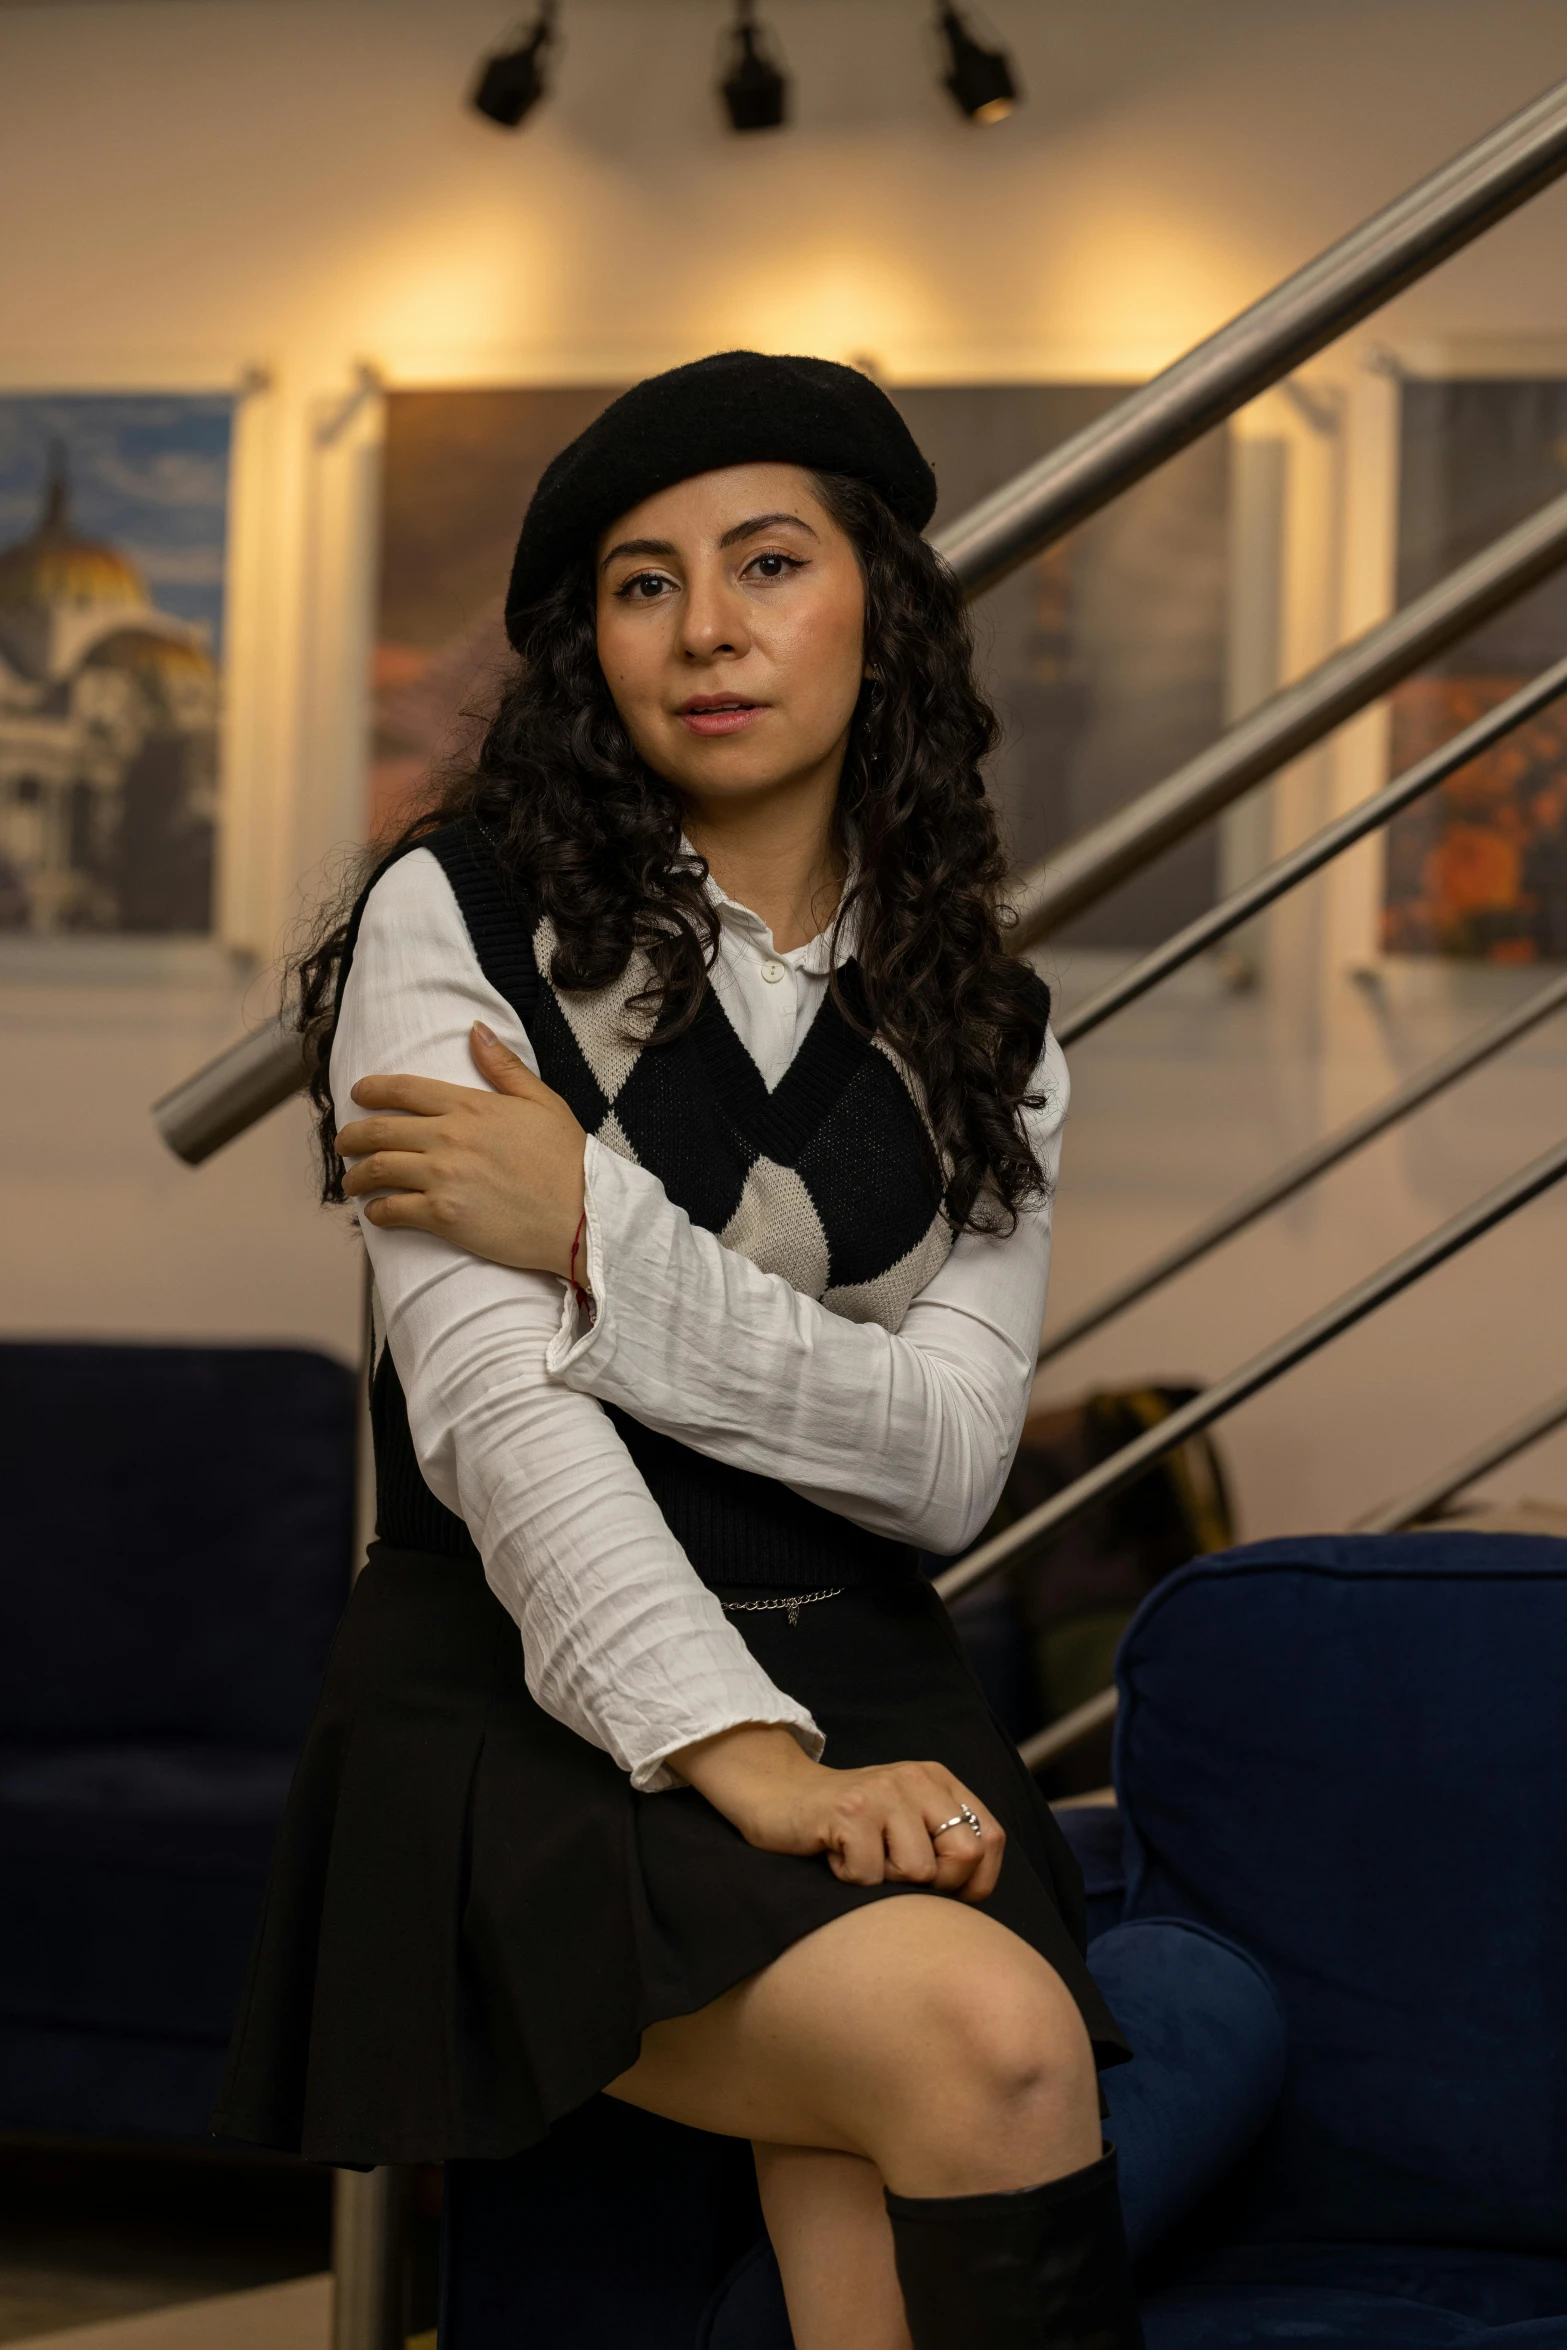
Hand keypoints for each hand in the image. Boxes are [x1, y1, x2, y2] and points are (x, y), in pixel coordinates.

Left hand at [336, 1023, 588, 1281]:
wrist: (585, 1217)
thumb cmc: (568, 1161)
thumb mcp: (542, 1101)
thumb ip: (503, 1066)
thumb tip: (475, 1029)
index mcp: (471, 1106)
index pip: (405, 1090)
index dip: (372, 1090)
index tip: (357, 1095)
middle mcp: (450, 1138)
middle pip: (380, 1130)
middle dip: (351, 1135)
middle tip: (343, 1143)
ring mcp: (443, 1178)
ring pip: (377, 1170)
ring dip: (355, 1176)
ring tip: (351, 1182)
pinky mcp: (444, 1217)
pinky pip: (392, 1210)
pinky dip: (376, 1212)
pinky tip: (376, 1213)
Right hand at [670, 1724, 1003, 1904]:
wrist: (778, 1794)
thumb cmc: (847, 1823)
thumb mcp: (905, 1820)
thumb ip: (942, 1842)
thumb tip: (976, 1893)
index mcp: (938, 1780)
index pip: (991, 1839)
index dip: (977, 1881)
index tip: (947, 1894)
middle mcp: (917, 1779)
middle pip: (964, 1856)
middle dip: (936, 1885)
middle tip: (895, 1875)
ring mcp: (883, 1792)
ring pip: (918, 1872)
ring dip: (885, 1882)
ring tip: (861, 1858)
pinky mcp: (850, 1811)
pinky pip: (870, 1876)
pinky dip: (849, 1880)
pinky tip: (835, 1855)